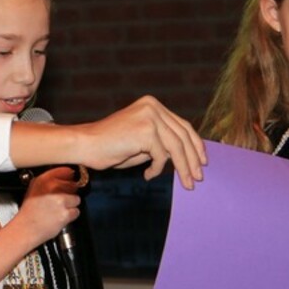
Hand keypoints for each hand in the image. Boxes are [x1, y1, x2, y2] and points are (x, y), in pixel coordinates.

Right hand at [12, 167, 80, 247]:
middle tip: (61, 200)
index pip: (66, 171)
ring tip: (60, 209)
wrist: (25, 229)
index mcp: (44, 179)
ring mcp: (60, 200)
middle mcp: (52, 188)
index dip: (69, 177)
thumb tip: (65, 176)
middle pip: (73, 185)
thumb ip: (48, 180)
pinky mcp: (65, 213)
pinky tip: (61, 216)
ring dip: (71, 205)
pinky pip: (76, 211)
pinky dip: (71, 215)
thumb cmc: (29, 211)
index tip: (69, 180)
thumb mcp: (34, 188)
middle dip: (70, 193)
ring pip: (76, 199)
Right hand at [74, 95, 206, 187]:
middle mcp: (153, 106)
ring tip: (188, 184)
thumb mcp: (142, 142)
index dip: (195, 145)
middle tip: (198, 178)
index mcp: (152, 105)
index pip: (182, 125)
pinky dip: (156, 168)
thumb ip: (162, 143)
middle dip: (193, 159)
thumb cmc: (110, 146)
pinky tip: (148, 175)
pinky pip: (160, 155)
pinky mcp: (146, 130)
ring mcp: (150, 116)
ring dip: (184, 168)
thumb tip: (186, 156)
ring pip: (177, 147)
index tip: (203, 161)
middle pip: (183, 136)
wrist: (85, 144)